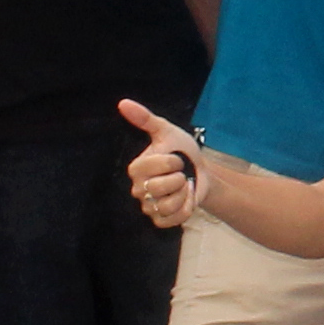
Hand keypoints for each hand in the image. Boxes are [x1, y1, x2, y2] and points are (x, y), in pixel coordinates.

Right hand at [115, 99, 201, 227]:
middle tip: (182, 174)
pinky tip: (186, 199)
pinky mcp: (159, 220)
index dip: (170, 163)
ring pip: (164, 206)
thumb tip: (123, 103)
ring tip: (184, 186)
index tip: (177, 159)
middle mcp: (138, 189)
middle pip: (156, 189)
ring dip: (182, 195)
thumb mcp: (166, 131)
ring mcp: (148, 206)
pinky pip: (169, 221)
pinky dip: (184, 210)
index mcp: (136, 169)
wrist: (200, 171)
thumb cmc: (181, 150)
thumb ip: (145, 118)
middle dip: (178, 180)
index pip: (150, 168)